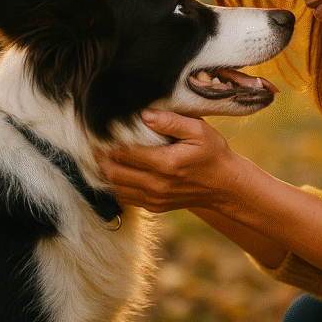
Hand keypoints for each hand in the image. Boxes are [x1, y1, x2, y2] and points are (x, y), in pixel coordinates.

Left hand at [95, 109, 247, 212]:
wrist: (226, 186)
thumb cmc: (214, 154)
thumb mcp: (199, 130)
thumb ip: (171, 121)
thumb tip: (144, 115)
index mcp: (167, 164)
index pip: (125, 152)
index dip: (108, 141)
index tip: (100, 129)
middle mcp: (157, 185)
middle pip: (114, 172)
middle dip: (100, 156)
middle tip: (94, 141)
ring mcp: (155, 199)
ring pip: (115, 187)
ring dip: (104, 171)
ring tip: (101, 155)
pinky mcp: (154, 206)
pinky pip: (125, 198)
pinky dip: (115, 184)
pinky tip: (115, 170)